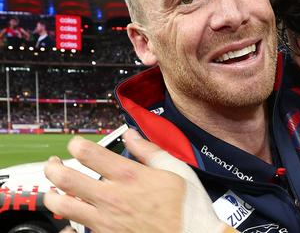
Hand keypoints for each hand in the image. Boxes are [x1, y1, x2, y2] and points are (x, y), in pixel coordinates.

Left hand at [44, 128, 236, 232]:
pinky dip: (66, 224)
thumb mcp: (177, 170)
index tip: (77, 145)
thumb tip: (133, 135)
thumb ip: (150, 150)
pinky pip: (72, 231)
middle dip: (53, 167)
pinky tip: (70, 219)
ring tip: (56, 190)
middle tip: (55, 164)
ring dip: (52, 194)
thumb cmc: (188, 208)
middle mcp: (111, 197)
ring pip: (60, 205)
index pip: (87, 152)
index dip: (76, 144)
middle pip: (64, 178)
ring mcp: (104, 221)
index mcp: (129, 176)